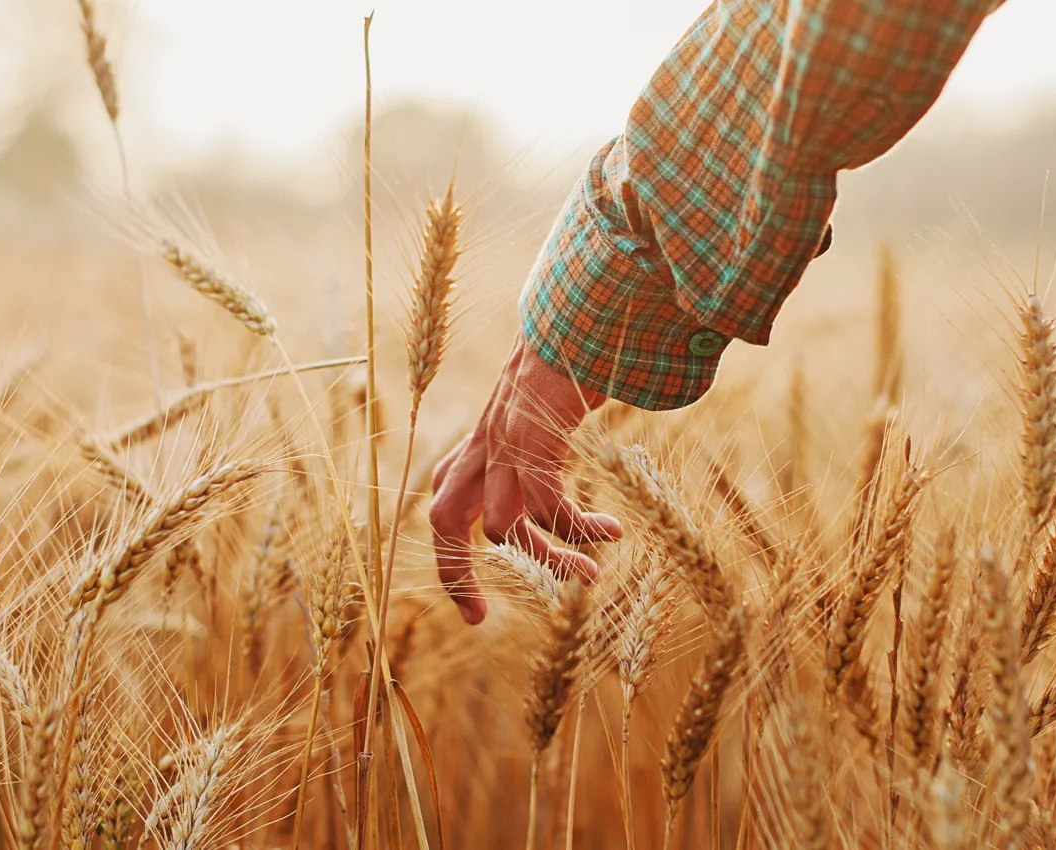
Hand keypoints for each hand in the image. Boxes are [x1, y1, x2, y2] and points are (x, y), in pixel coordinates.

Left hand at [429, 333, 622, 623]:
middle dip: (455, 573)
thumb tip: (565, 488)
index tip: (474, 606)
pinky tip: (611, 531)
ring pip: (502, 526)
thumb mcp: (552, 412)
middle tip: (479, 616)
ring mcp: (504, 440)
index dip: (451, 557)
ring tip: (589, 576)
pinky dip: (578, 528)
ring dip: (545, 559)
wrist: (584, 308)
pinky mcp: (532, 438)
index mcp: (482, 440)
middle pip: (444, 519)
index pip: (445, 502)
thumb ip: (547, 447)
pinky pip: (548, 505)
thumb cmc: (578, 357)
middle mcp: (483, 444)